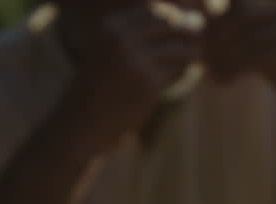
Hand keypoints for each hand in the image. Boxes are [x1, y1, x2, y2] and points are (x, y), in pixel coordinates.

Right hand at [57, 1, 206, 153]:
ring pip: (179, 48)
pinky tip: (168, 79)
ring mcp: (136, 62)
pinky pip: (177, 71)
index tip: (177, 32)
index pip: (155, 10)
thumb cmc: (99, 85)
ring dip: (188, 54)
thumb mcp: (111, 51)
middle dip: (186, 32)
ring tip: (186, 60)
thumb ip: (141, 33)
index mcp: (112, 27)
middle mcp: (123, 40)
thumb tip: (191, 19)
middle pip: (171, 24)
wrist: (82, 121)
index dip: (173, 18)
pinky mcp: (148, 84)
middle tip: (192, 43)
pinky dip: (179, 74)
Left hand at [205, 0, 275, 124]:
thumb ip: (236, 31)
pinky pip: (254, 55)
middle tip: (200, 59)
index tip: (199, 41)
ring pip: (244, 35)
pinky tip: (220, 82)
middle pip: (240, 13)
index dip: (216, 18)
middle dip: (215, 37)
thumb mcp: (261, 45)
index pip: (240, 1)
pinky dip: (233, 69)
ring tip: (208, 72)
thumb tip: (196, 24)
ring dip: (220, 56)